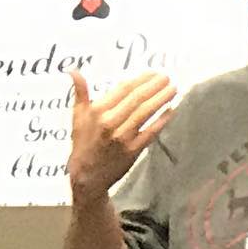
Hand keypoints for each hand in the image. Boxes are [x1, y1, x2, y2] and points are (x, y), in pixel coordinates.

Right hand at [67, 69, 176, 199]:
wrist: (87, 177)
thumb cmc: (83, 145)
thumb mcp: (77, 117)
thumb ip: (80, 93)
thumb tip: (74, 71)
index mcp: (97, 111)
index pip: (123, 89)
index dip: (141, 79)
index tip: (152, 73)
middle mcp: (110, 123)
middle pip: (137, 99)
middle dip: (155, 86)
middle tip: (167, 77)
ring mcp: (122, 137)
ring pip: (145, 113)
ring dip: (161, 99)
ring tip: (173, 89)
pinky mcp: (132, 151)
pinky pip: (150, 133)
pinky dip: (161, 120)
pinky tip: (170, 110)